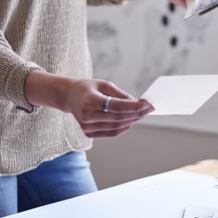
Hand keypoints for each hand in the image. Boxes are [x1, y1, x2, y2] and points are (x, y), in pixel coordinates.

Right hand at [25, 71, 152, 137]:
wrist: (68, 97)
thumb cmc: (87, 88)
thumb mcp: (103, 84)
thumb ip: (120, 94)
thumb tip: (137, 104)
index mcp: (90, 101)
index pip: (117, 107)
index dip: (135, 107)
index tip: (148, 104)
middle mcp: (87, 116)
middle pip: (119, 118)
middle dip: (137, 114)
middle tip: (149, 108)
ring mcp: (87, 127)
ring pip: (117, 127)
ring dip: (132, 121)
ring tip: (142, 114)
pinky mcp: (88, 133)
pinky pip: (111, 132)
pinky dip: (124, 127)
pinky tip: (132, 120)